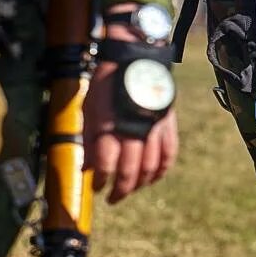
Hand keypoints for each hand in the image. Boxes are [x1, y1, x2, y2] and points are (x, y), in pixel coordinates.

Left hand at [83, 3, 179, 203]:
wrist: (135, 58)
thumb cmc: (107, 83)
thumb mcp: (89, 108)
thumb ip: (88, 139)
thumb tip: (87, 167)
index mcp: (110, 126)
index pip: (106, 165)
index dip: (100, 181)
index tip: (96, 187)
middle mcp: (133, 130)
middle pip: (130, 171)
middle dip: (120, 189)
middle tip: (113, 198)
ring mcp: (154, 127)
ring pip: (151, 166)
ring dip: (141, 183)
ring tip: (132, 189)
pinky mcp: (167, 123)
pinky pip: (169, 153)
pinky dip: (162, 168)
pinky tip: (154, 176)